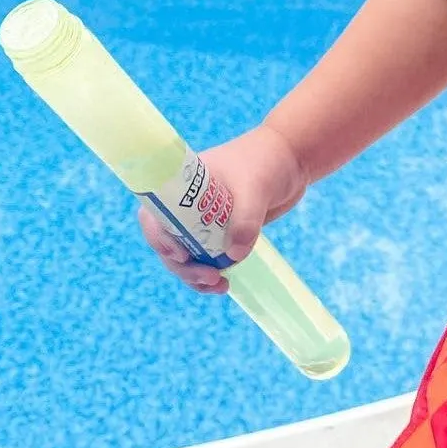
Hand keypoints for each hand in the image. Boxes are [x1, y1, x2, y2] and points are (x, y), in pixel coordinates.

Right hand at [138, 124, 307, 295]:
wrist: (291, 161)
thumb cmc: (266, 162)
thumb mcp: (256, 189)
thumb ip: (246, 220)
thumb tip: (233, 255)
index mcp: (182, 185)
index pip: (154, 215)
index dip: (159, 238)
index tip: (179, 255)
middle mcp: (187, 205)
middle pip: (169, 242)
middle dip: (183, 266)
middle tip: (209, 277)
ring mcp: (203, 220)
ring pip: (187, 255)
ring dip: (195, 276)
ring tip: (219, 286)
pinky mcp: (222, 232)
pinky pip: (207, 258)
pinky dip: (210, 273)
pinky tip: (223, 285)